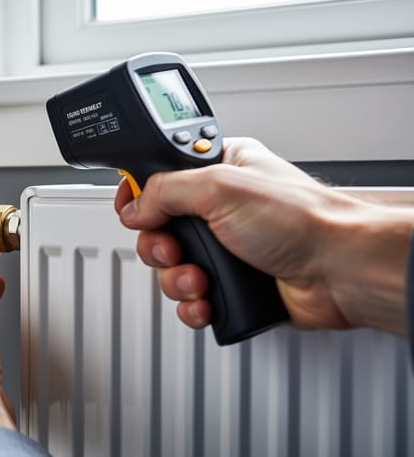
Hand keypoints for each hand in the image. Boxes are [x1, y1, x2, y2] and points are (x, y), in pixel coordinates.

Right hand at [115, 137, 411, 335]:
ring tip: (200, 279)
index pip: (160, 177)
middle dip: (160, 247)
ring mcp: (226, 248)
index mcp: (218, 170)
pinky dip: (192, 304)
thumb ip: (165, 190)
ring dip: (177, 279)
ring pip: (172, 268)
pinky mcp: (231, 284)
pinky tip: (206, 301)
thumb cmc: (302, 219)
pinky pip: (191, 298)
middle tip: (175, 249)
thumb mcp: (219, 186)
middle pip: (158, 228)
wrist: (341, 270)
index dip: (140, 195)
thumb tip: (134, 206)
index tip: (133, 210)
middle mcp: (220, 208)